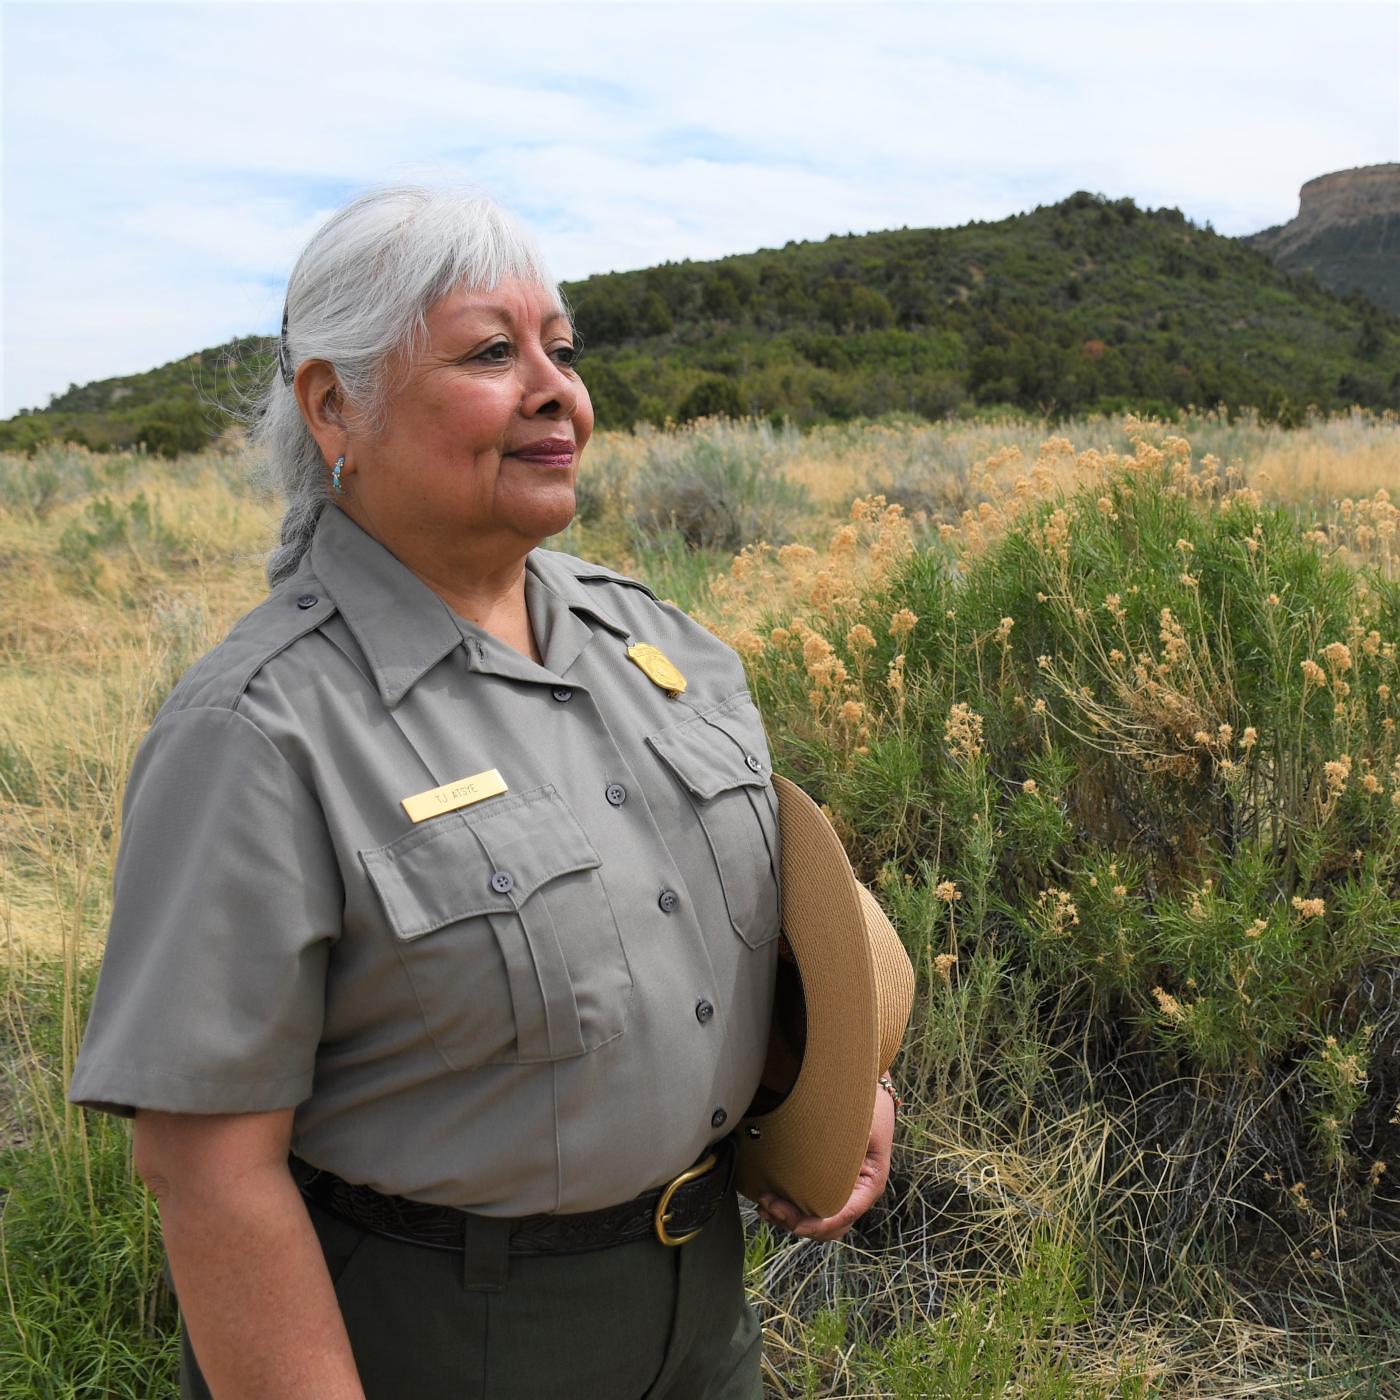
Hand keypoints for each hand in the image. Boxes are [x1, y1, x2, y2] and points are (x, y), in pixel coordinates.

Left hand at [755, 1080, 894, 1240]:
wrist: (868, 1090)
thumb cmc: (867, 1104)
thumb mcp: (861, 1121)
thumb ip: (843, 1140)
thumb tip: (812, 1152)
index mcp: (869, 1183)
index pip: (844, 1216)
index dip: (817, 1225)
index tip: (793, 1222)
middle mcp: (857, 1193)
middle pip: (828, 1226)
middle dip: (796, 1222)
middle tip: (769, 1206)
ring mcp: (843, 1189)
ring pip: (818, 1220)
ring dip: (790, 1219)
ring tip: (764, 1207)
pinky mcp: (828, 1182)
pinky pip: (812, 1206)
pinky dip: (792, 1209)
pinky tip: (770, 1202)